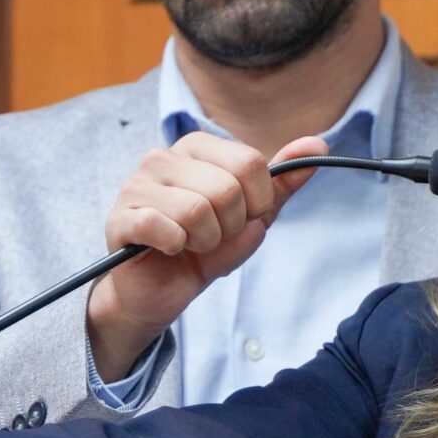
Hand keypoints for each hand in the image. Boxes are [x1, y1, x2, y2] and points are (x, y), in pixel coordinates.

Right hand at [85, 133, 325, 378]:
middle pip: (227, 188)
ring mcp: (136, 184)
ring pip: (197, 210)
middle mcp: (162, 156)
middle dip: (230, 227)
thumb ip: (281, 183)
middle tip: (211, 237)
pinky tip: (167, 250)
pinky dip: (176, 248)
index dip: (258, 204)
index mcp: (196, 146)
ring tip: (190, 245)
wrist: (158, 291)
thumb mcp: (251, 216)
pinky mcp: (120, 217)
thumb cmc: (202, 249)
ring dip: (204, 242)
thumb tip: (318, 146)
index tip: (241, 219)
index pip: (251, 163)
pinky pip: (165, 229)